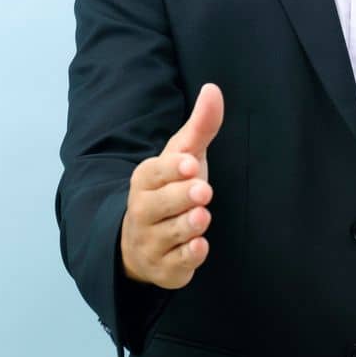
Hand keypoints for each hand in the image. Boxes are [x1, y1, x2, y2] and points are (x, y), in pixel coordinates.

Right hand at [120, 83, 223, 288]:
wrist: (144, 242)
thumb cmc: (170, 190)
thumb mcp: (184, 156)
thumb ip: (200, 126)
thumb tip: (213, 89)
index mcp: (145, 180)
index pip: (153, 172)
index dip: (171, 169)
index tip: (190, 162)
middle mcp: (142, 211)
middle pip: (158, 204)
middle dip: (181, 197)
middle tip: (203, 191)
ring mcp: (151, 241)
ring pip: (168, 235)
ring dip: (186, 227)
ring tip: (202, 217)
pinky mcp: (164, 268)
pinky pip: (175, 264)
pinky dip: (187, 257)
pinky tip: (199, 247)